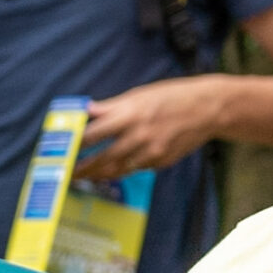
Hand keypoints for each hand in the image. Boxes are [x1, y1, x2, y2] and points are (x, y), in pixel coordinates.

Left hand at [78, 79, 222, 178]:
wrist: (208, 109)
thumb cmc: (172, 97)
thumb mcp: (139, 95)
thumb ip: (111, 107)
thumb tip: (87, 110)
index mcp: (130, 115)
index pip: (94, 134)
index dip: (76, 144)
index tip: (63, 150)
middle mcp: (139, 136)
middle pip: (103, 158)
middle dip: (84, 168)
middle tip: (70, 174)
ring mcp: (152, 152)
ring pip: (119, 170)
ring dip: (101, 174)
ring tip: (88, 176)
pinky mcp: (162, 162)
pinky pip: (138, 168)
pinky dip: (126, 168)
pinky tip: (117, 168)